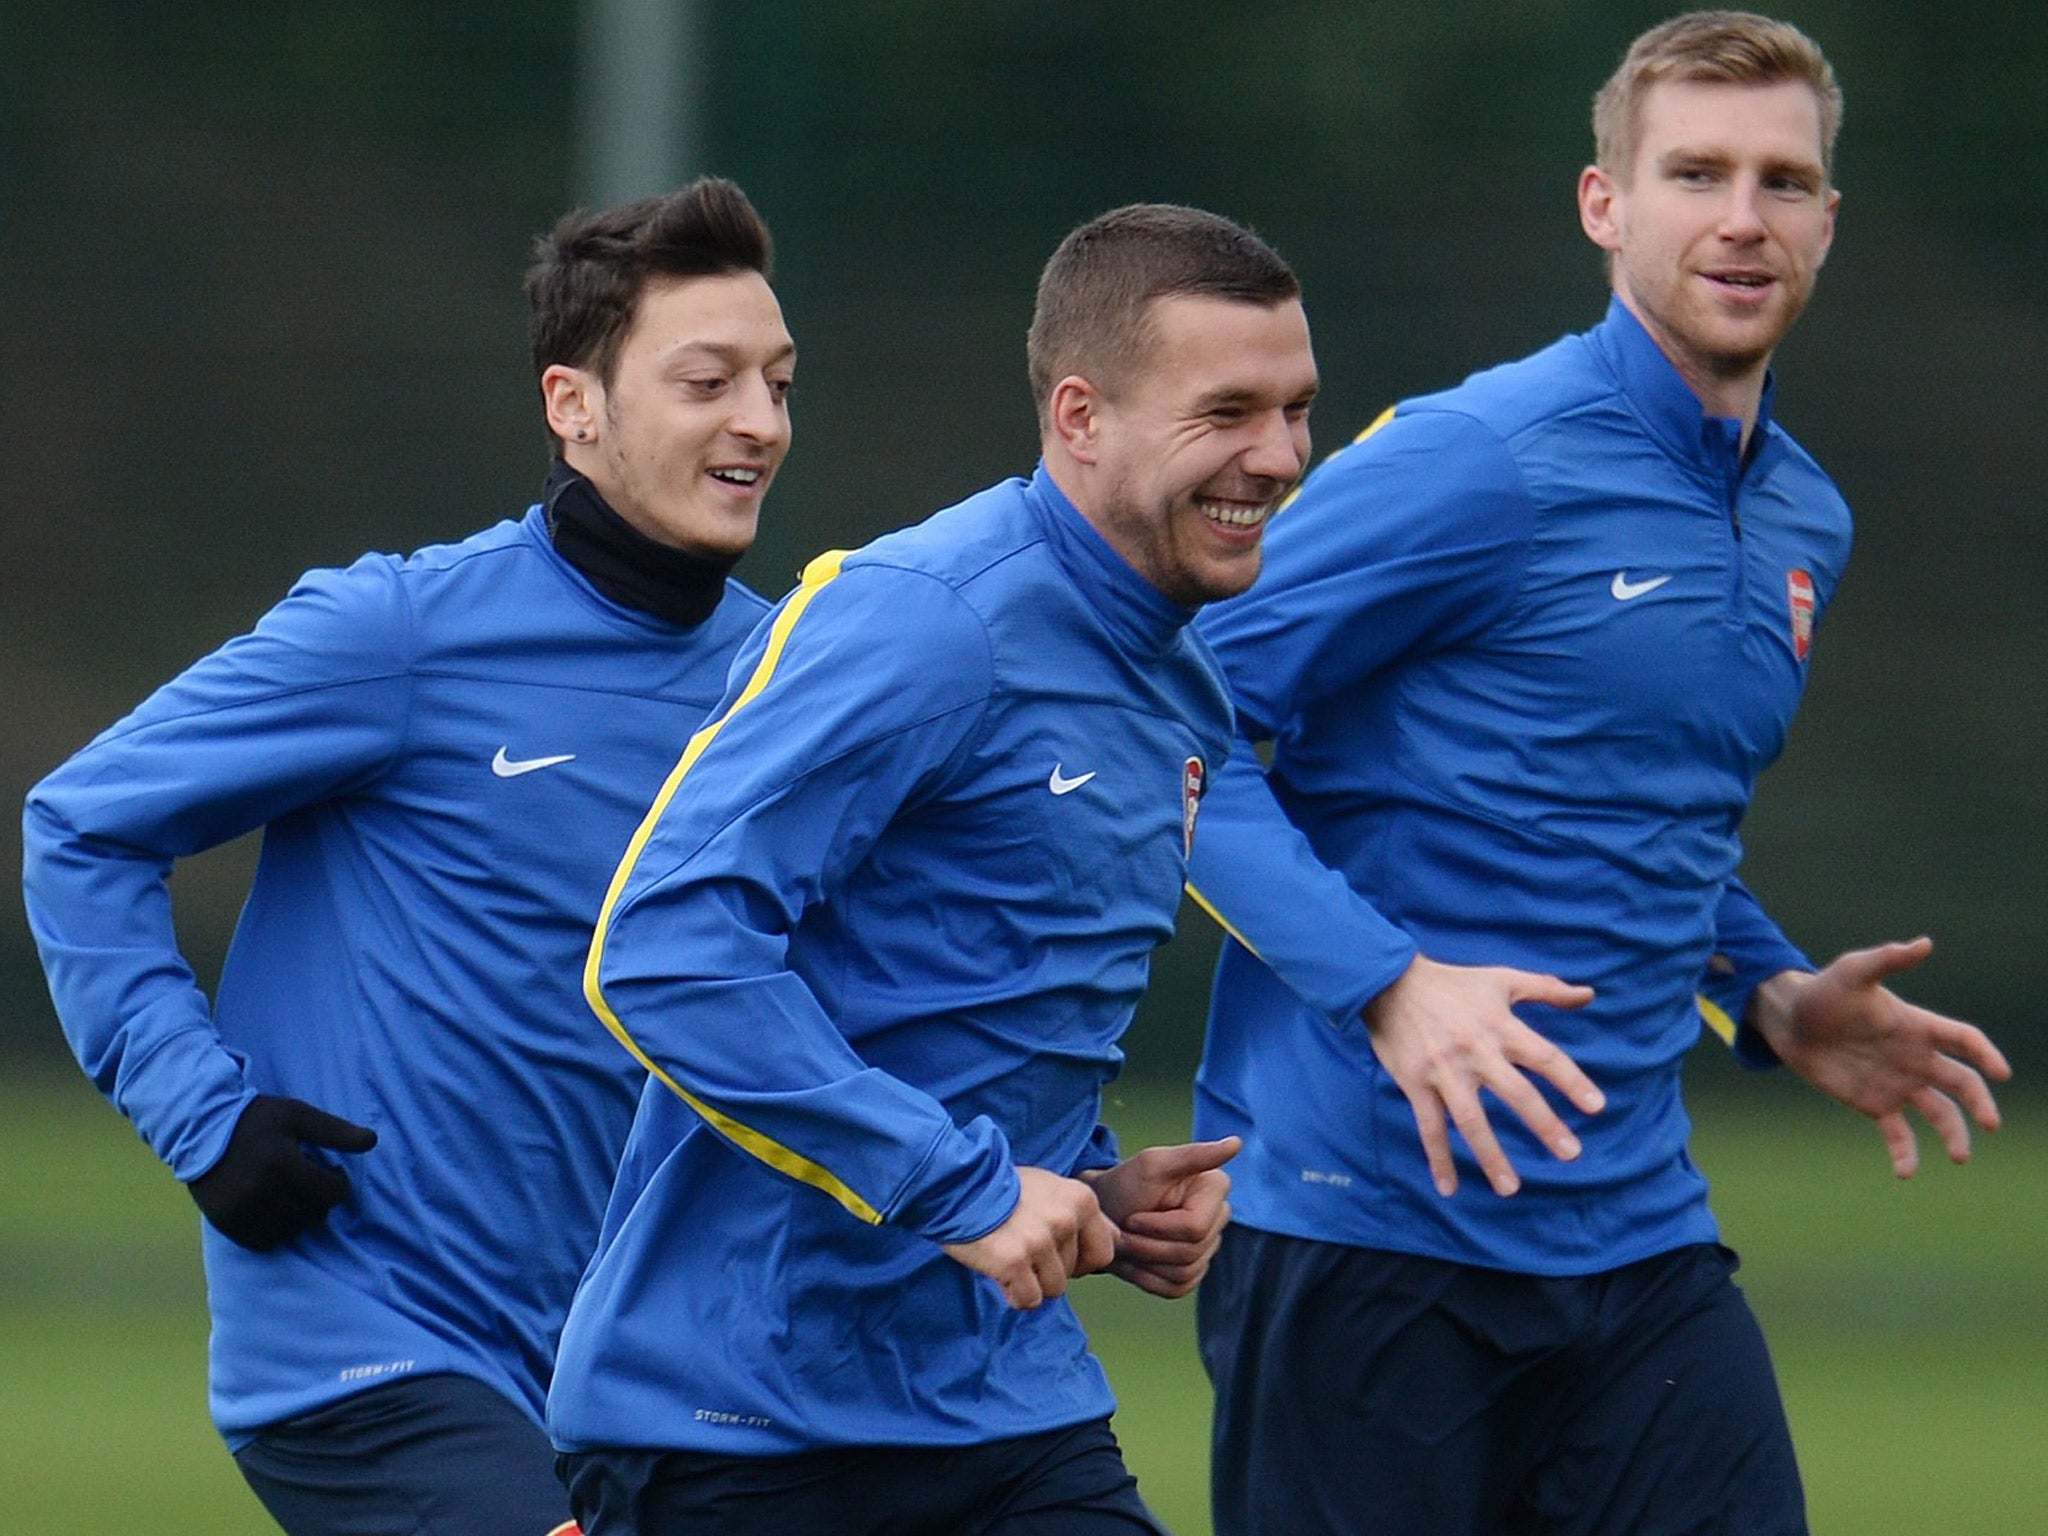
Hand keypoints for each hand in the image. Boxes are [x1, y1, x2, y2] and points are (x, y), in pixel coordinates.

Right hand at [186, 1094, 377, 1250]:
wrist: (200, 1128)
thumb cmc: (256, 1118)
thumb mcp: (298, 1114)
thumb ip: (336, 1131)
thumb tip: (373, 1141)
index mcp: (281, 1163)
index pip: (331, 1193)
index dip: (338, 1182)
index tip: (329, 1170)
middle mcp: (260, 1191)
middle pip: (313, 1215)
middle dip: (319, 1199)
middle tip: (308, 1180)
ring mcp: (240, 1210)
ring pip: (291, 1231)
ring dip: (298, 1215)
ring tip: (289, 1192)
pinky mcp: (225, 1223)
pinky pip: (264, 1241)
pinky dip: (275, 1230)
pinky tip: (273, 1208)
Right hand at [942, 1166, 1117, 1309]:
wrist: (956, 1184)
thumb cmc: (1003, 1188)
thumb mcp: (1052, 1188)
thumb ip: (1082, 1214)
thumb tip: (1116, 1240)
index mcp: (1081, 1199)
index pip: (1104, 1252)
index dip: (1080, 1259)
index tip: (1054, 1250)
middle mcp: (1066, 1219)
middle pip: (1075, 1274)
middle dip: (1051, 1270)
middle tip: (1024, 1249)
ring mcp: (1040, 1240)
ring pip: (1053, 1290)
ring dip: (1032, 1283)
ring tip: (1010, 1257)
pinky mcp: (1014, 1261)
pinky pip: (1028, 1300)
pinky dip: (1014, 1294)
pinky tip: (1000, 1272)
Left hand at [1083, 1137, 1239, 1298]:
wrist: (1104, 1212)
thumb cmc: (1124, 1185)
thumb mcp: (1152, 1165)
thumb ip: (1193, 1155)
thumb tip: (1236, 1143)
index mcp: (1215, 1188)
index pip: (1196, 1228)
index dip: (1158, 1229)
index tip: (1131, 1218)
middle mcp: (1219, 1217)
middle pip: (1190, 1253)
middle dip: (1148, 1247)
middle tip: (1122, 1234)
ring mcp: (1208, 1247)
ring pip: (1184, 1273)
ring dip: (1145, 1263)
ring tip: (1124, 1245)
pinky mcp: (1194, 1271)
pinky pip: (1178, 1288)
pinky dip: (1148, 1280)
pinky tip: (1132, 1263)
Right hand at [1365, 954, 1600, 1197]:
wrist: (1388, 982)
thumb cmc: (1452, 983)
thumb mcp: (1501, 979)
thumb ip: (1546, 989)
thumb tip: (1588, 995)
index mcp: (1500, 1026)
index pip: (1544, 1057)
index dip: (1572, 1081)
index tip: (1596, 1108)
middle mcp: (1475, 1050)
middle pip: (1516, 1092)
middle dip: (1544, 1125)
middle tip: (1571, 1154)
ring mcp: (1443, 1070)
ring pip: (1470, 1119)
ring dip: (1491, 1155)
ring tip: (1510, 1188)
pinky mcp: (1415, 1083)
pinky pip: (1429, 1127)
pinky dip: (1438, 1158)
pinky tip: (1449, 1188)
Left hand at [1749, 938, 2010, 1176]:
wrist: (1788, 1021)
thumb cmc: (1822, 991)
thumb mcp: (1852, 972)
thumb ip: (1887, 959)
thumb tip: (1925, 943)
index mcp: (1917, 1026)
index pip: (1963, 1040)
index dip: (1984, 1054)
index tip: (2000, 1073)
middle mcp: (1915, 1058)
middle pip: (1961, 1082)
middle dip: (1979, 1103)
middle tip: (1990, 1124)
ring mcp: (1897, 1084)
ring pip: (1939, 1114)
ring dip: (1953, 1135)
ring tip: (1960, 1157)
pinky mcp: (1874, 1105)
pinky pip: (1899, 1135)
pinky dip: (1906, 1153)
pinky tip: (1905, 1172)